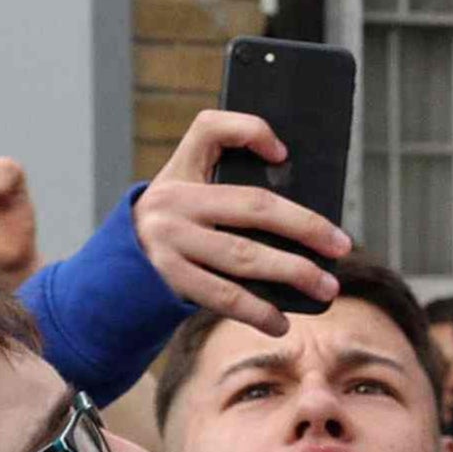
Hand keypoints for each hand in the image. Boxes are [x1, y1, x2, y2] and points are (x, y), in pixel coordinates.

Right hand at [134, 102, 349, 330]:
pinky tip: (281, 322)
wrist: (111, 275)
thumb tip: (300, 222)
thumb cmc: (171, 231)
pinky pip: (223, 297)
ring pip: (245, 257)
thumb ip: (226, 193)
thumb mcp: (185, 197)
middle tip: (341, 245)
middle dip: (305, 226)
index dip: (250, 130)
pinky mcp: (169, 279)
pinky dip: (257, 311)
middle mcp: (173, 201)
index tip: (284, 152)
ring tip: (326, 288)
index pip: (210, 129)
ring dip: (293, 273)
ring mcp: (169, 242)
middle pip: (253, 206)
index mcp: (179, 170)